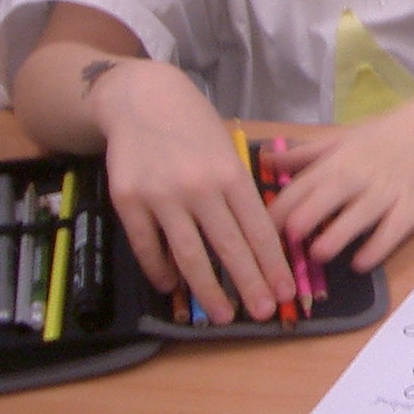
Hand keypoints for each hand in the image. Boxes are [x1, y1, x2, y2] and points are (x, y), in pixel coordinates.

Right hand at [88, 59, 292, 321]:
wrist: (141, 98)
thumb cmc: (193, 126)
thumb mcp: (227, 150)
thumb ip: (239, 190)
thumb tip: (259, 239)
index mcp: (231, 173)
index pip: (258, 229)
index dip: (273, 264)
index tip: (286, 291)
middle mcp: (199, 187)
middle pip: (229, 247)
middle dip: (249, 285)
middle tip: (263, 313)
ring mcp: (161, 195)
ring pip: (189, 254)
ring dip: (208, 290)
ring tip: (221, 316)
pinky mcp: (128, 200)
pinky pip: (146, 246)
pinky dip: (160, 270)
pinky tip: (172, 286)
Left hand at [266, 88, 413, 271]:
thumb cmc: (385, 137)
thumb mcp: (342, 139)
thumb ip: (304, 154)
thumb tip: (263, 159)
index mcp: (337, 161)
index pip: (300, 186)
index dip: (277, 210)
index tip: (257, 232)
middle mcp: (358, 177)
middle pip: (325, 199)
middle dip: (303, 219)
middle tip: (283, 243)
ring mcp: (386, 193)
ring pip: (358, 216)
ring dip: (337, 235)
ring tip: (319, 254)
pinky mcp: (412, 208)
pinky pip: (392, 231)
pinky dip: (376, 247)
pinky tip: (361, 263)